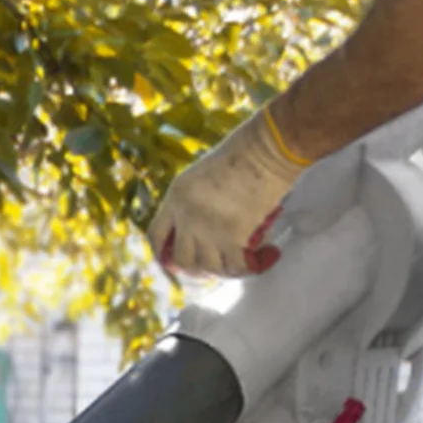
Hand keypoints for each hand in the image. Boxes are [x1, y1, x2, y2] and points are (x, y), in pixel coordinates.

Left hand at [148, 108, 307, 277]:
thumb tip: (198, 232)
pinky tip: (266, 256)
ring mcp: (209, 231)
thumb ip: (192, 202)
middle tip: (209, 267)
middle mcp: (187, 218)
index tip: (174, 262)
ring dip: (222, 270)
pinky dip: (251, 267)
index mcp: (175, 198)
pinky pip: (236, 268)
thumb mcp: (200, 176)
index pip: (156, 236)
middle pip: (181, 260)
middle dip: (194, 268)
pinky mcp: (234, 239)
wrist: (264, 152)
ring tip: (235, 262)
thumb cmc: (239, 155)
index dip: (163, 254)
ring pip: (208, 268)